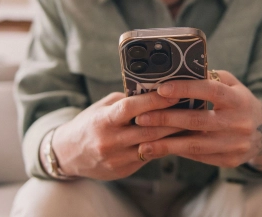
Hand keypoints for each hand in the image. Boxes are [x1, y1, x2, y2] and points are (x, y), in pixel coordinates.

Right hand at [47, 92, 181, 180]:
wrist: (68, 154)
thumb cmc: (89, 124)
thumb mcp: (101, 108)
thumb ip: (124, 101)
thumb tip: (153, 92)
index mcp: (103, 120)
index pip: (131, 108)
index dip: (154, 101)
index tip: (175, 93)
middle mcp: (109, 140)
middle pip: (148, 129)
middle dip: (173, 119)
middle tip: (193, 110)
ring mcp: (116, 158)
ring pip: (152, 145)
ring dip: (174, 135)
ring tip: (192, 124)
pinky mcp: (123, 170)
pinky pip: (148, 157)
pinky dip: (164, 147)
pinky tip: (177, 139)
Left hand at [135, 71, 261, 171]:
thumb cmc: (239, 104)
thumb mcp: (233, 86)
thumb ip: (211, 79)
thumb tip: (179, 72)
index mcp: (239, 100)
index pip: (211, 91)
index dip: (186, 88)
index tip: (161, 89)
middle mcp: (239, 123)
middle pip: (198, 121)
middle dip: (167, 119)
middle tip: (141, 118)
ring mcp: (235, 145)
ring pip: (196, 145)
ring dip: (167, 144)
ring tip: (143, 142)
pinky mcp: (229, 160)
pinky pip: (199, 157)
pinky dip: (178, 152)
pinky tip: (161, 149)